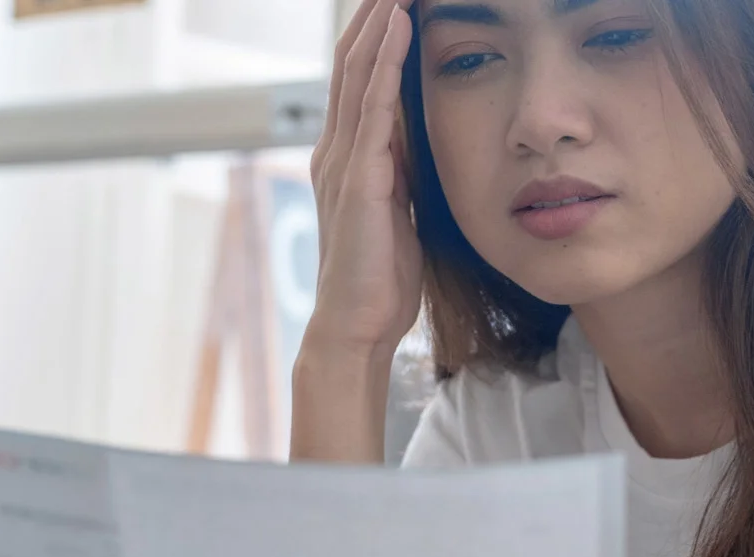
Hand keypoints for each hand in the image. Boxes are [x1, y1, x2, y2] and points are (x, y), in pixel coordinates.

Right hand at [304, 0, 424, 362]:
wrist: (356, 327)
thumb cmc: (379, 277)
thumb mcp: (398, 207)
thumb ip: (400, 167)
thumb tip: (418, 132)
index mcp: (345, 156)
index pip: (358, 77)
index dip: (376, 31)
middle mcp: (335, 150)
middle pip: (350, 61)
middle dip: (373, 11)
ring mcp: (343, 162)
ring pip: (358, 72)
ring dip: (379, 20)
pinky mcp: (359, 180)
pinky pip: (372, 108)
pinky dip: (385, 62)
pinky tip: (399, 26)